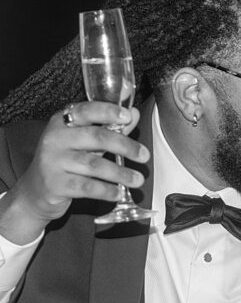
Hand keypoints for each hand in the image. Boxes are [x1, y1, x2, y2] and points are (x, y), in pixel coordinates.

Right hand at [0, 102, 149, 240]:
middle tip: (144, 155)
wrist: (35, 192)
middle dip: (125, 146)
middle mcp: (55, 138)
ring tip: (138, 180)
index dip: (108, 112)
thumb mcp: (84, 142)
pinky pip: (86, 187)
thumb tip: (133, 113)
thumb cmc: (65, 162)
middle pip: (96, 137)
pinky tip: (118, 193)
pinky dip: (106, 190)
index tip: (128, 117)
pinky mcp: (54, 184)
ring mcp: (52, 161)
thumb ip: (109, 127)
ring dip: (120, 173)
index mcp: (62, 122)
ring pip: (94, 165)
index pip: (86, 110)